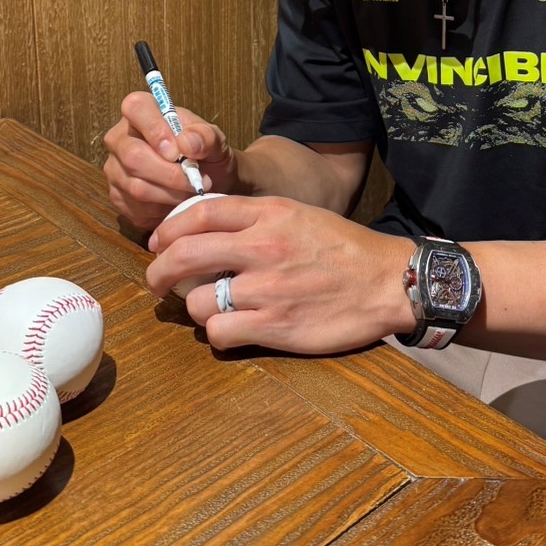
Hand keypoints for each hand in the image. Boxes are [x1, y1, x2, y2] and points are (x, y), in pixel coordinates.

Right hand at [102, 91, 238, 232]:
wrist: (206, 182)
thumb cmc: (207, 154)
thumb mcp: (216, 141)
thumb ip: (206, 137)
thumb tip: (187, 142)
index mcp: (142, 112)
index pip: (136, 107)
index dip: (156, 130)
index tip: (178, 152)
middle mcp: (120, 138)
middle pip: (133, 156)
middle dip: (170, 174)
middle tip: (196, 181)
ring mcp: (115, 169)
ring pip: (137, 186)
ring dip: (171, 194)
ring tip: (192, 192)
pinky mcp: (117, 197)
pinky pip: (137, 208)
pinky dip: (163, 210)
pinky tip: (177, 203)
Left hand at [145, 195, 415, 354]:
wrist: (388, 282)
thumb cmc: (343, 249)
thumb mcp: (299, 215)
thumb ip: (254, 218)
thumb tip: (203, 227)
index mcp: (269, 214)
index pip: (199, 212)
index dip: (168, 230)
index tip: (159, 244)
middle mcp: (263, 247)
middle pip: (184, 255)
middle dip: (159, 272)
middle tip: (156, 283)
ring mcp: (268, 288)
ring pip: (197, 301)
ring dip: (196, 308)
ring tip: (212, 309)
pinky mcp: (276, 326)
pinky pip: (219, 333)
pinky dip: (218, 334)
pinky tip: (232, 329)